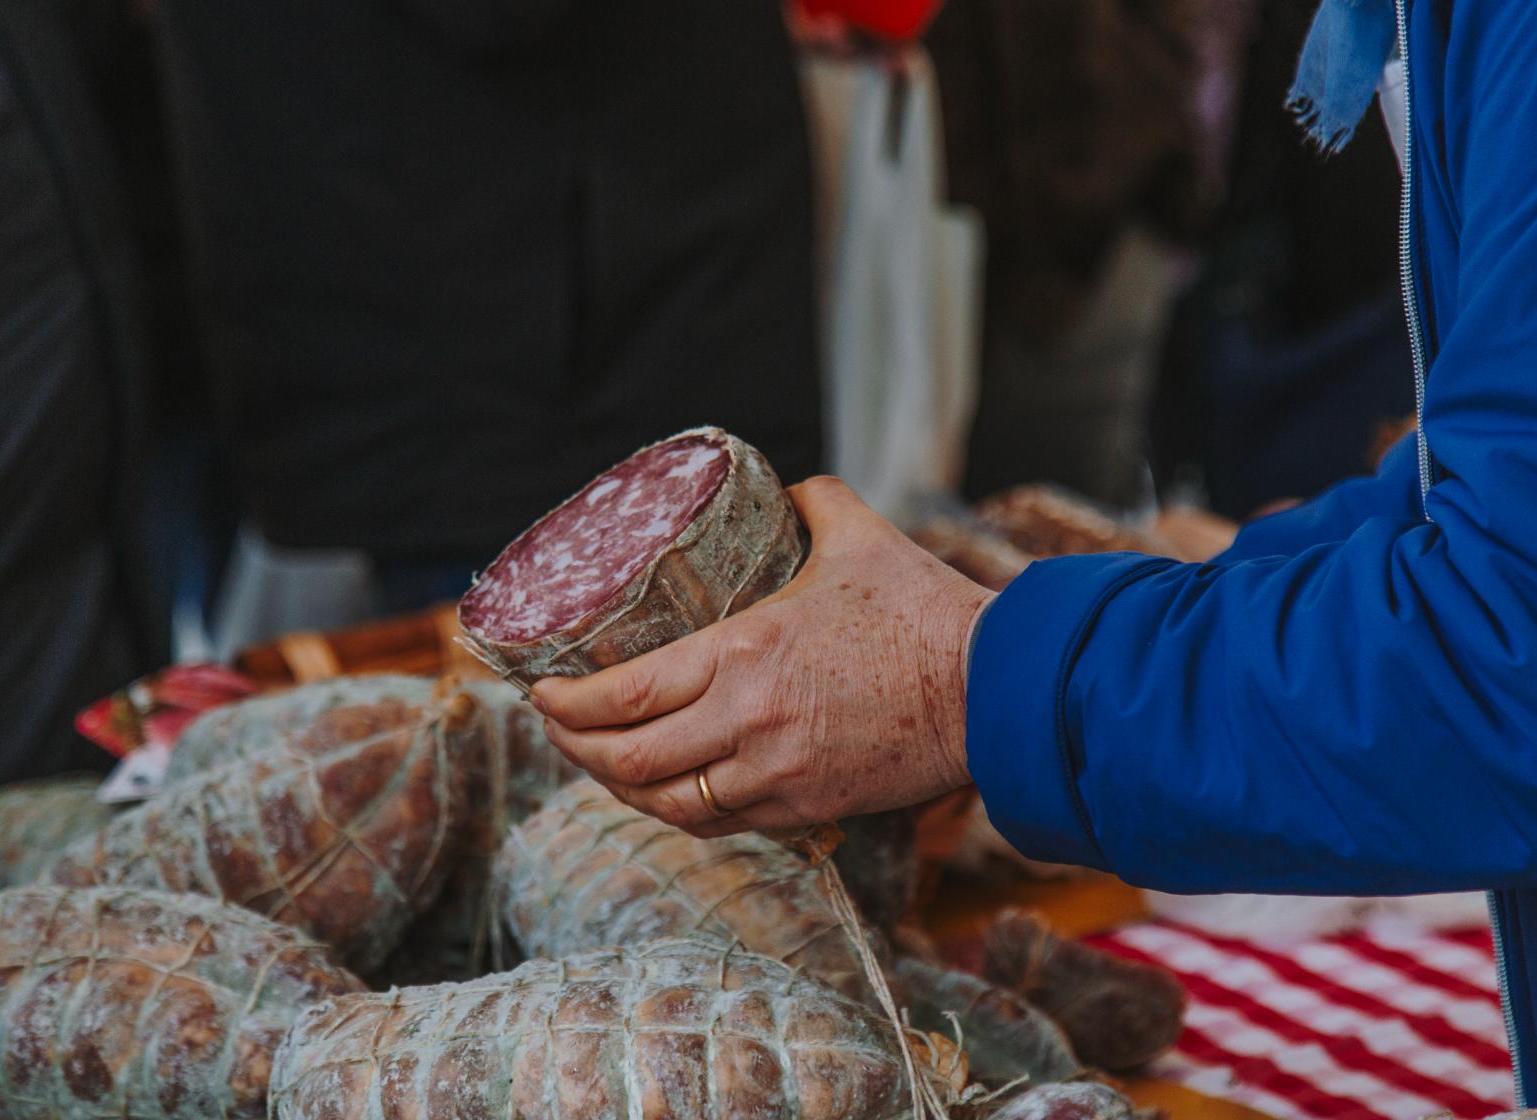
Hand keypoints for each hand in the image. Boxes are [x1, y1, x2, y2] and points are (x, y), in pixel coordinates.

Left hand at [530, 476, 994, 837]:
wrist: (995, 691)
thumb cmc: (925, 612)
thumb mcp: (859, 535)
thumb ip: (814, 503)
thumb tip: (788, 491)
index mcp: (743, 656)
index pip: (623, 696)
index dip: (567, 706)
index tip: (541, 694)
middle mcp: (746, 725)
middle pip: (627, 762)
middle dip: (574, 751)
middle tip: (555, 729)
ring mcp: (774, 777)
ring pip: (665, 803)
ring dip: (618, 788)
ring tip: (598, 762)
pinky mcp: (806, 811)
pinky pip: (718, 822)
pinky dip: (677, 810)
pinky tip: (664, 791)